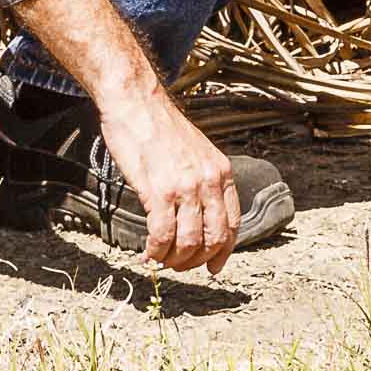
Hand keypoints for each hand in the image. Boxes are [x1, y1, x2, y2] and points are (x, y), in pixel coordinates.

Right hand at [95, 86, 241, 275]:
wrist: (138, 103)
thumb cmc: (160, 128)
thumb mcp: (197, 152)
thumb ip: (203, 182)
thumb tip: (200, 215)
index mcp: (221, 172)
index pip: (232, 224)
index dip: (223, 252)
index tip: (213, 267)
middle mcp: (209, 181)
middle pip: (214, 239)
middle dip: (196, 261)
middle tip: (178, 266)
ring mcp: (186, 187)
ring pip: (190, 243)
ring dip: (174, 260)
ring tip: (160, 259)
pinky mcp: (160, 191)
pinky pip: (163, 236)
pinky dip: (156, 251)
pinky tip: (147, 252)